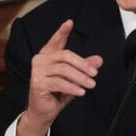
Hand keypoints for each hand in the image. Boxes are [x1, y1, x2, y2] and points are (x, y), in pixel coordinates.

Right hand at [15, 20, 102, 135]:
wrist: (44, 112)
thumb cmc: (57, 93)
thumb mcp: (74, 79)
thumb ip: (84, 68)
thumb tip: (99, 60)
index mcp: (48, 55)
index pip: (56, 41)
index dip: (62, 32)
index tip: (70, 22)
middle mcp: (40, 60)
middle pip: (65, 56)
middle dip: (82, 64)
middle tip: (95, 74)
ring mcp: (37, 71)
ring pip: (63, 70)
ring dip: (80, 77)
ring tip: (91, 85)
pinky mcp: (37, 83)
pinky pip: (59, 82)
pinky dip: (72, 87)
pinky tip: (81, 92)